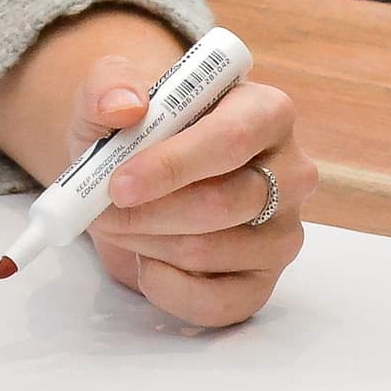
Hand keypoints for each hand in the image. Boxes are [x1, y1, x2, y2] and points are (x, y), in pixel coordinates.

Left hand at [81, 57, 313, 329]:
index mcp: (267, 111)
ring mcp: (283, 231)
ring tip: (119, 226)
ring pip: (211, 252)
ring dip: (149, 244)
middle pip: (222, 203)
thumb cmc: (136, 133)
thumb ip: (109, 86)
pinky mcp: (264, 281)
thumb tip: (124, 106)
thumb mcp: (111, 97)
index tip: (118, 184)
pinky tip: (147, 265)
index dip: (172, 165)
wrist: (136, 182)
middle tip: (100, 210)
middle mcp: (290, 172)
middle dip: (148, 212)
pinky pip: (221, 304)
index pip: (232, 140)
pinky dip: (168, 290)